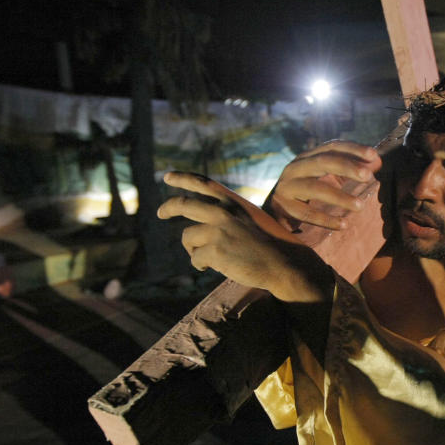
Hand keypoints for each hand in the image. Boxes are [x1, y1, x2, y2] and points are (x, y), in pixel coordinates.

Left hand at [157, 172, 330, 301]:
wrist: (284, 263)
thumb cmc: (272, 244)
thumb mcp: (252, 218)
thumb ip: (230, 215)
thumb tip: (205, 223)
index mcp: (233, 201)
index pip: (202, 183)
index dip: (182, 179)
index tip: (167, 177)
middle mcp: (223, 211)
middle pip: (183, 205)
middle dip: (168, 208)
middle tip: (160, 213)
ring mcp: (217, 230)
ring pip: (188, 237)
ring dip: (195, 249)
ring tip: (211, 258)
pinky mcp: (214, 250)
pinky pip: (195, 258)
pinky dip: (202, 265)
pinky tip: (217, 267)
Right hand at [271, 141, 381, 229]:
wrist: (275, 210)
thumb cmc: (306, 190)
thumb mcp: (327, 176)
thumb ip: (350, 169)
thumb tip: (377, 162)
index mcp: (308, 156)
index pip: (332, 146)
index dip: (353, 149)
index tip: (374, 155)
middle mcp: (296, 167)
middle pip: (323, 162)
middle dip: (347, 167)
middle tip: (368, 176)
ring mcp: (287, 186)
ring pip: (315, 188)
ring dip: (340, 197)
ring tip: (360, 206)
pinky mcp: (283, 206)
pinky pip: (306, 214)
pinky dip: (326, 220)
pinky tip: (343, 225)